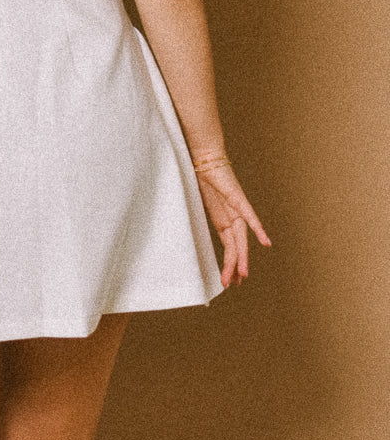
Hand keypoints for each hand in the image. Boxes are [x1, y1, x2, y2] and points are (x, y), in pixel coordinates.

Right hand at [194, 163, 270, 287]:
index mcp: (222, 218)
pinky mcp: (237, 197)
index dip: (229, 263)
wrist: (201, 156)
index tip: (229, 279)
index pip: (229, 245)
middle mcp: (231, 216)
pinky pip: (249, 215)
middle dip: (235, 266)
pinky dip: (257, 229)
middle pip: (235, 246)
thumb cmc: (196, 176)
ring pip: (241, 238)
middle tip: (235, 284)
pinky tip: (266, 242)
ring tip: (242, 275)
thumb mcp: (193, 204)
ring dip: (242, 257)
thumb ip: (191, 218)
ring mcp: (236, 207)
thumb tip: (174, 230)